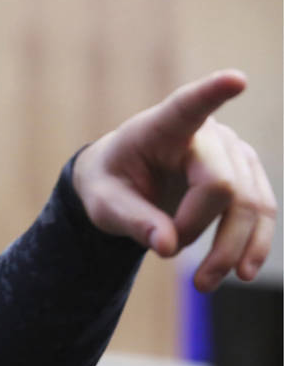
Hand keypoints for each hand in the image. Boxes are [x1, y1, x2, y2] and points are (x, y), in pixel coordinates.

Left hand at [73, 70, 276, 291]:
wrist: (123, 180)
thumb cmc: (109, 182)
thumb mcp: (103, 203)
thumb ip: (132, 220)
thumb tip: (169, 246)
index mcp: (163, 127)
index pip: (190, 106)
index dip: (213, 93)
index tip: (235, 80)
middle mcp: (208, 133)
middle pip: (222, 185)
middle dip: (200, 229)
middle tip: (168, 259)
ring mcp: (234, 153)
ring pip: (251, 203)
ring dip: (232, 248)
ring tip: (204, 285)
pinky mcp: (246, 176)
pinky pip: (262, 212)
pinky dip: (253, 244)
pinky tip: (243, 271)